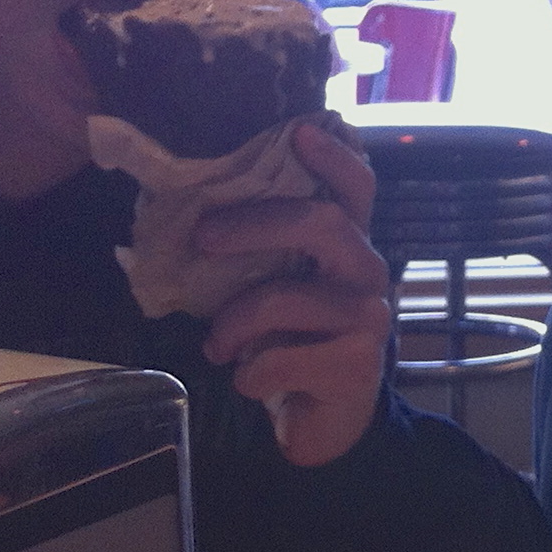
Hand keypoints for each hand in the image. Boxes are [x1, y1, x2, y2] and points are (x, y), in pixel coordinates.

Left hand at [197, 122, 391, 466]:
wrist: (324, 420)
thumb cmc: (290, 341)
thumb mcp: (272, 287)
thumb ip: (254, 252)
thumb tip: (183, 212)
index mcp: (347, 245)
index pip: (357, 188)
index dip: (335, 156)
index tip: (300, 131)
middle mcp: (367, 273)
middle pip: (323, 223)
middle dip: (255, 225)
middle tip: (204, 239)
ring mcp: (368, 318)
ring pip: (287, 298)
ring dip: (233, 324)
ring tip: (216, 346)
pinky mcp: (357, 366)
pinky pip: (280, 358)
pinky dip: (248, 374)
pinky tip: (249, 380)